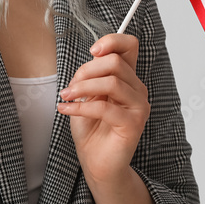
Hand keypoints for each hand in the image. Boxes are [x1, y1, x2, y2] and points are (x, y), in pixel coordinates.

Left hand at [57, 34, 148, 183]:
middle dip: (86, 71)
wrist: (96, 161)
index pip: (130, 46)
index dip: (112, 41)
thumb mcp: (85, 94)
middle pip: (115, 62)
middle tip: (70, 87)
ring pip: (111, 82)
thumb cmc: (91, 127)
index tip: (92, 52)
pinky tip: (65, 109)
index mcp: (127, 78)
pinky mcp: (133, 124)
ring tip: (65, 97)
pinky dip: (80, 107)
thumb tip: (92, 59)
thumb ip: (90, 75)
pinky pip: (105, 108)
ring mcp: (139, 107)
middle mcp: (137, 90)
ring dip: (82, 88)